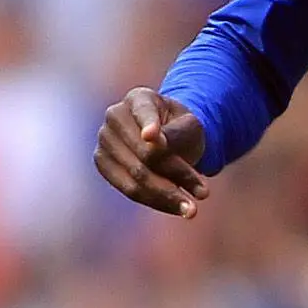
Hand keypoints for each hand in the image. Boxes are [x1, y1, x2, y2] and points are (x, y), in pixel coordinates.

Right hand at [93, 87, 210, 217]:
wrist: (168, 139)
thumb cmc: (181, 129)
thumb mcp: (189, 127)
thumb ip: (175, 133)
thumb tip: (152, 142)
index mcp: (138, 98)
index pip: (144, 112)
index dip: (149, 124)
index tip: (153, 136)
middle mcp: (114, 116)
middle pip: (145, 154)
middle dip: (176, 175)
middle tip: (204, 193)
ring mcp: (104, 141)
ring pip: (136, 177)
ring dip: (167, 196)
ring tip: (192, 210)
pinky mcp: (103, 164)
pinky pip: (130, 190)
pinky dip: (156, 201)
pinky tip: (177, 209)